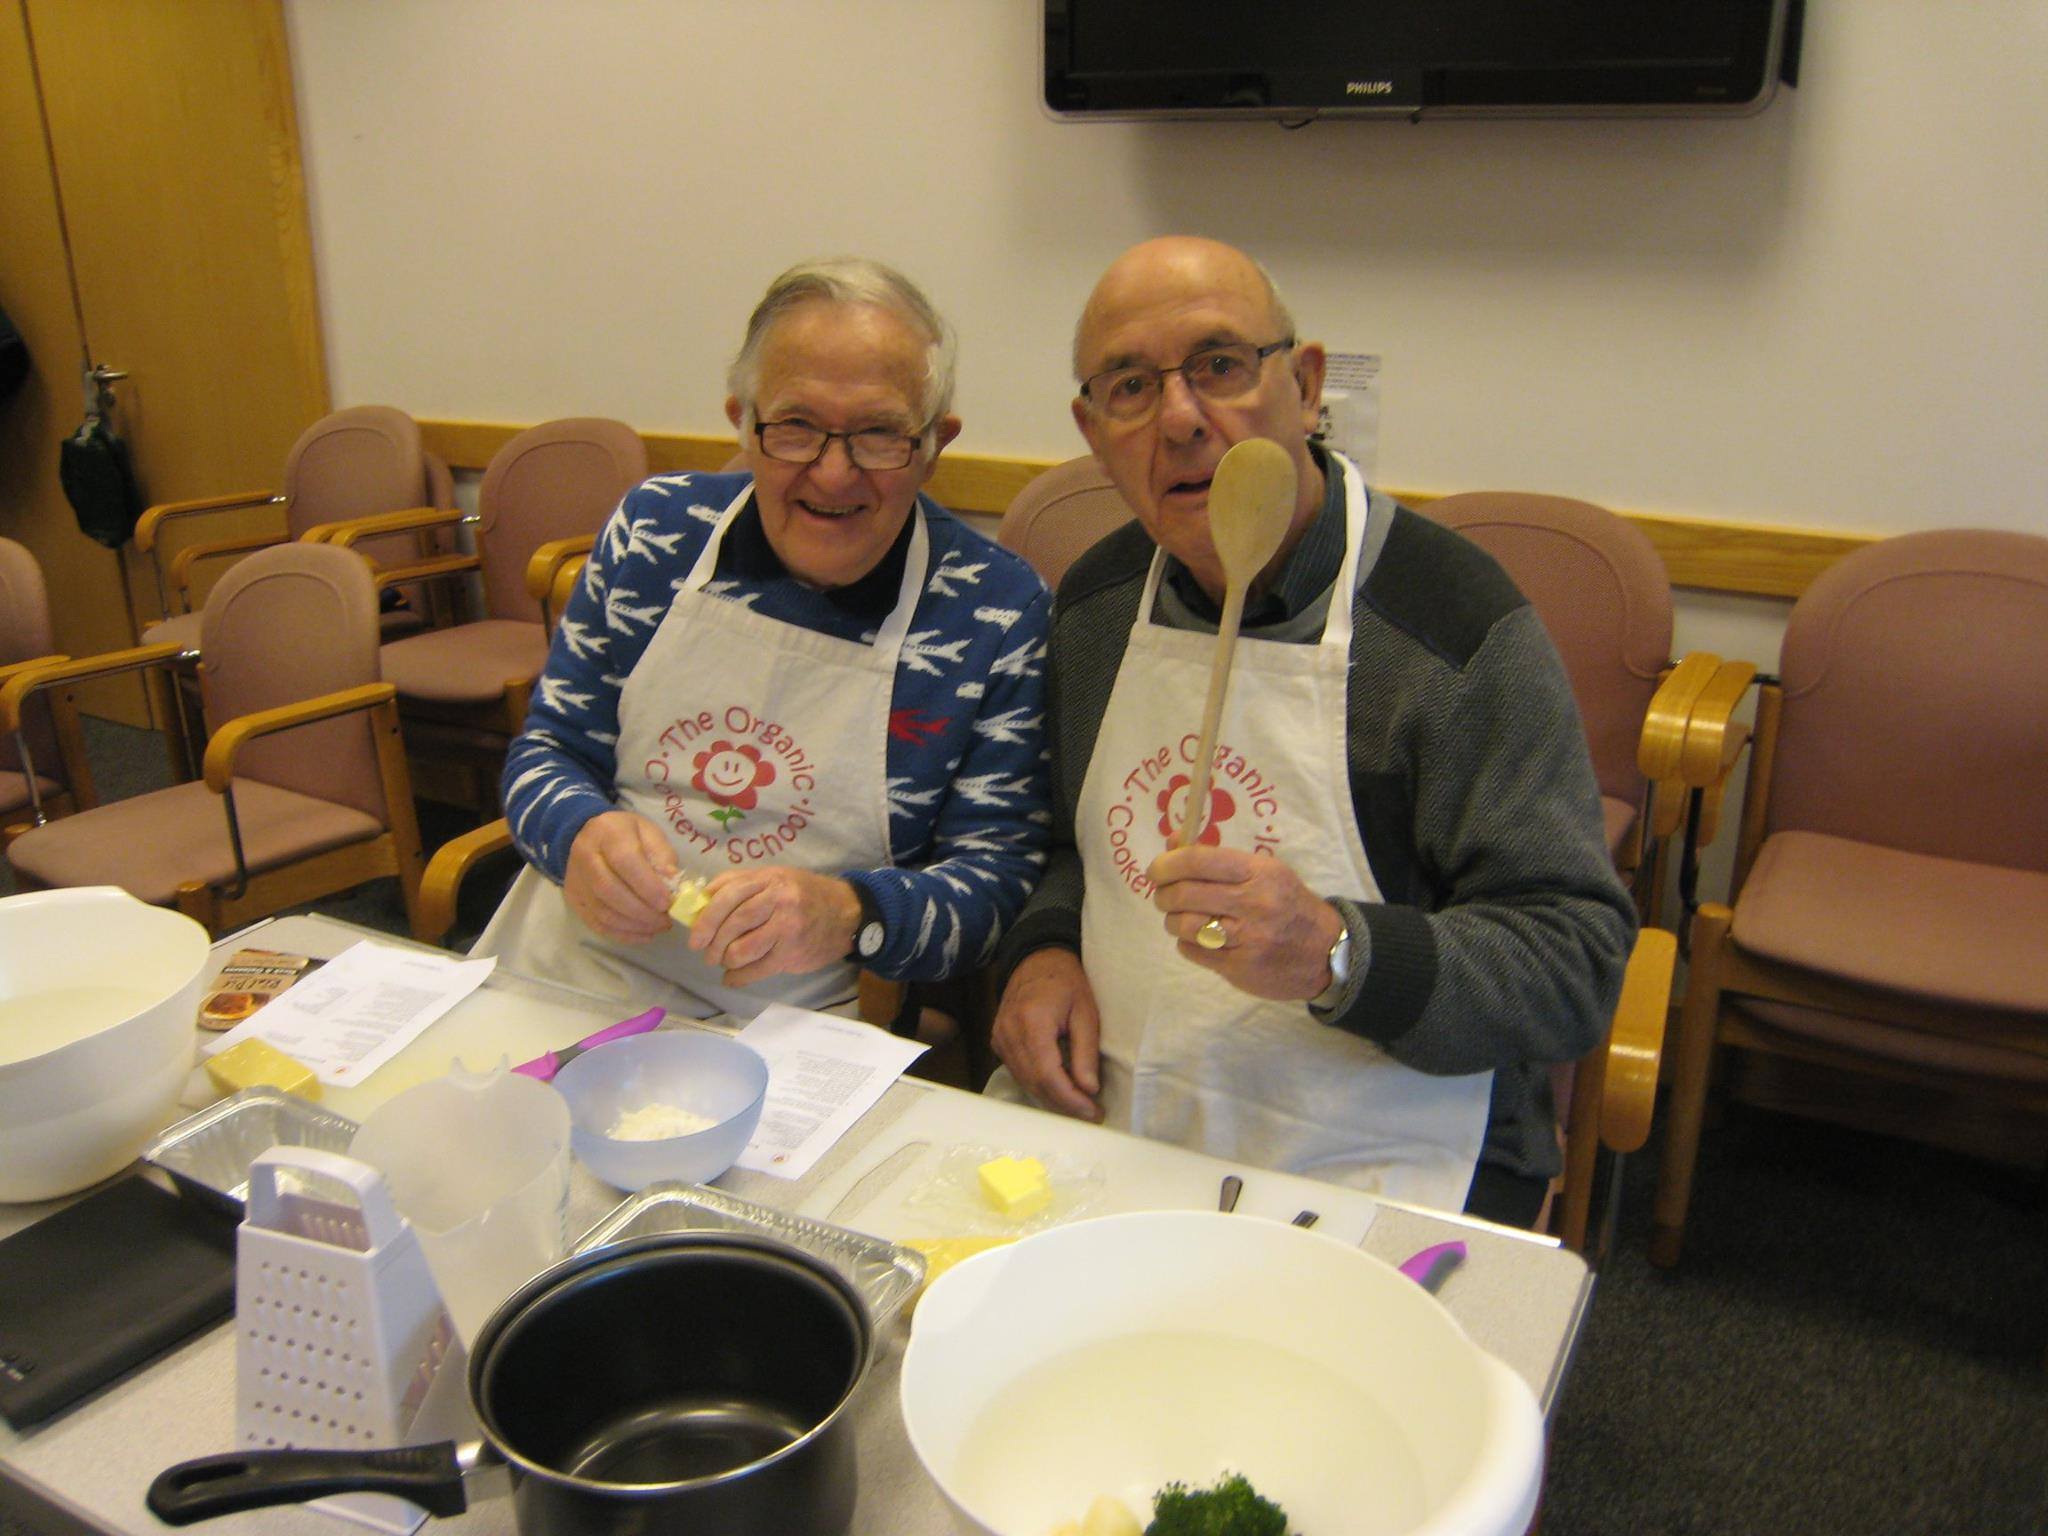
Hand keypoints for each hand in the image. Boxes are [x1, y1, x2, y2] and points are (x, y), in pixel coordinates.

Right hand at [564, 812, 679, 942]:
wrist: (590, 834)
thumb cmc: (628, 833)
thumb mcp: (650, 833)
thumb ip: (662, 857)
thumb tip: (672, 887)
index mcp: (608, 832)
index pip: (625, 861)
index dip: (647, 886)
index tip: (667, 903)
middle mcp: (585, 855)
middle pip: (609, 890)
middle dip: (642, 911)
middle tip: (665, 920)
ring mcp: (576, 880)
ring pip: (602, 911)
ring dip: (634, 925)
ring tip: (658, 927)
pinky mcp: (573, 899)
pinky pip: (596, 923)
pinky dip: (622, 934)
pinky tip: (643, 934)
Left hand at [687, 867, 861, 986]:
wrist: (847, 914)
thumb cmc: (805, 894)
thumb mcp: (775, 877)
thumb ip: (740, 883)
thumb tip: (702, 899)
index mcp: (770, 879)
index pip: (729, 896)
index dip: (706, 918)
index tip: (695, 936)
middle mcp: (779, 902)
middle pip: (733, 924)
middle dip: (713, 943)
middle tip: (706, 953)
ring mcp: (787, 929)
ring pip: (741, 950)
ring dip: (726, 960)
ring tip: (725, 961)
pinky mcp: (792, 954)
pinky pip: (757, 970)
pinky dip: (738, 978)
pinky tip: (733, 978)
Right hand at [990, 947, 1102, 1121]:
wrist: (1037, 959)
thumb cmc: (1067, 981)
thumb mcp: (1086, 1013)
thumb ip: (1086, 1052)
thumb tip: (1089, 1089)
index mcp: (1032, 1022)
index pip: (1047, 1075)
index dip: (1070, 1099)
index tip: (1092, 1111)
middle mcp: (1009, 1032)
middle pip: (1034, 1083)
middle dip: (1064, 1104)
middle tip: (1090, 1114)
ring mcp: (999, 1037)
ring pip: (1025, 1081)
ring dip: (1052, 1098)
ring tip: (1079, 1105)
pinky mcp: (998, 1041)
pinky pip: (1018, 1072)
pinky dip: (1039, 1085)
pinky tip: (1060, 1090)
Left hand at [1146, 845, 1344, 1001]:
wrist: (1325, 952)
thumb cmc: (1287, 904)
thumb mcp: (1264, 872)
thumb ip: (1218, 858)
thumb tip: (1171, 843)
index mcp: (1258, 873)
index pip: (1199, 860)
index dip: (1168, 863)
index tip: (1156, 870)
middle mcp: (1253, 904)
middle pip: (1185, 894)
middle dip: (1164, 894)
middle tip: (1164, 896)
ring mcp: (1247, 939)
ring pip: (1184, 925)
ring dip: (1172, 920)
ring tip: (1179, 918)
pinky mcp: (1240, 968)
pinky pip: (1194, 951)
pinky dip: (1187, 943)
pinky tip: (1199, 938)